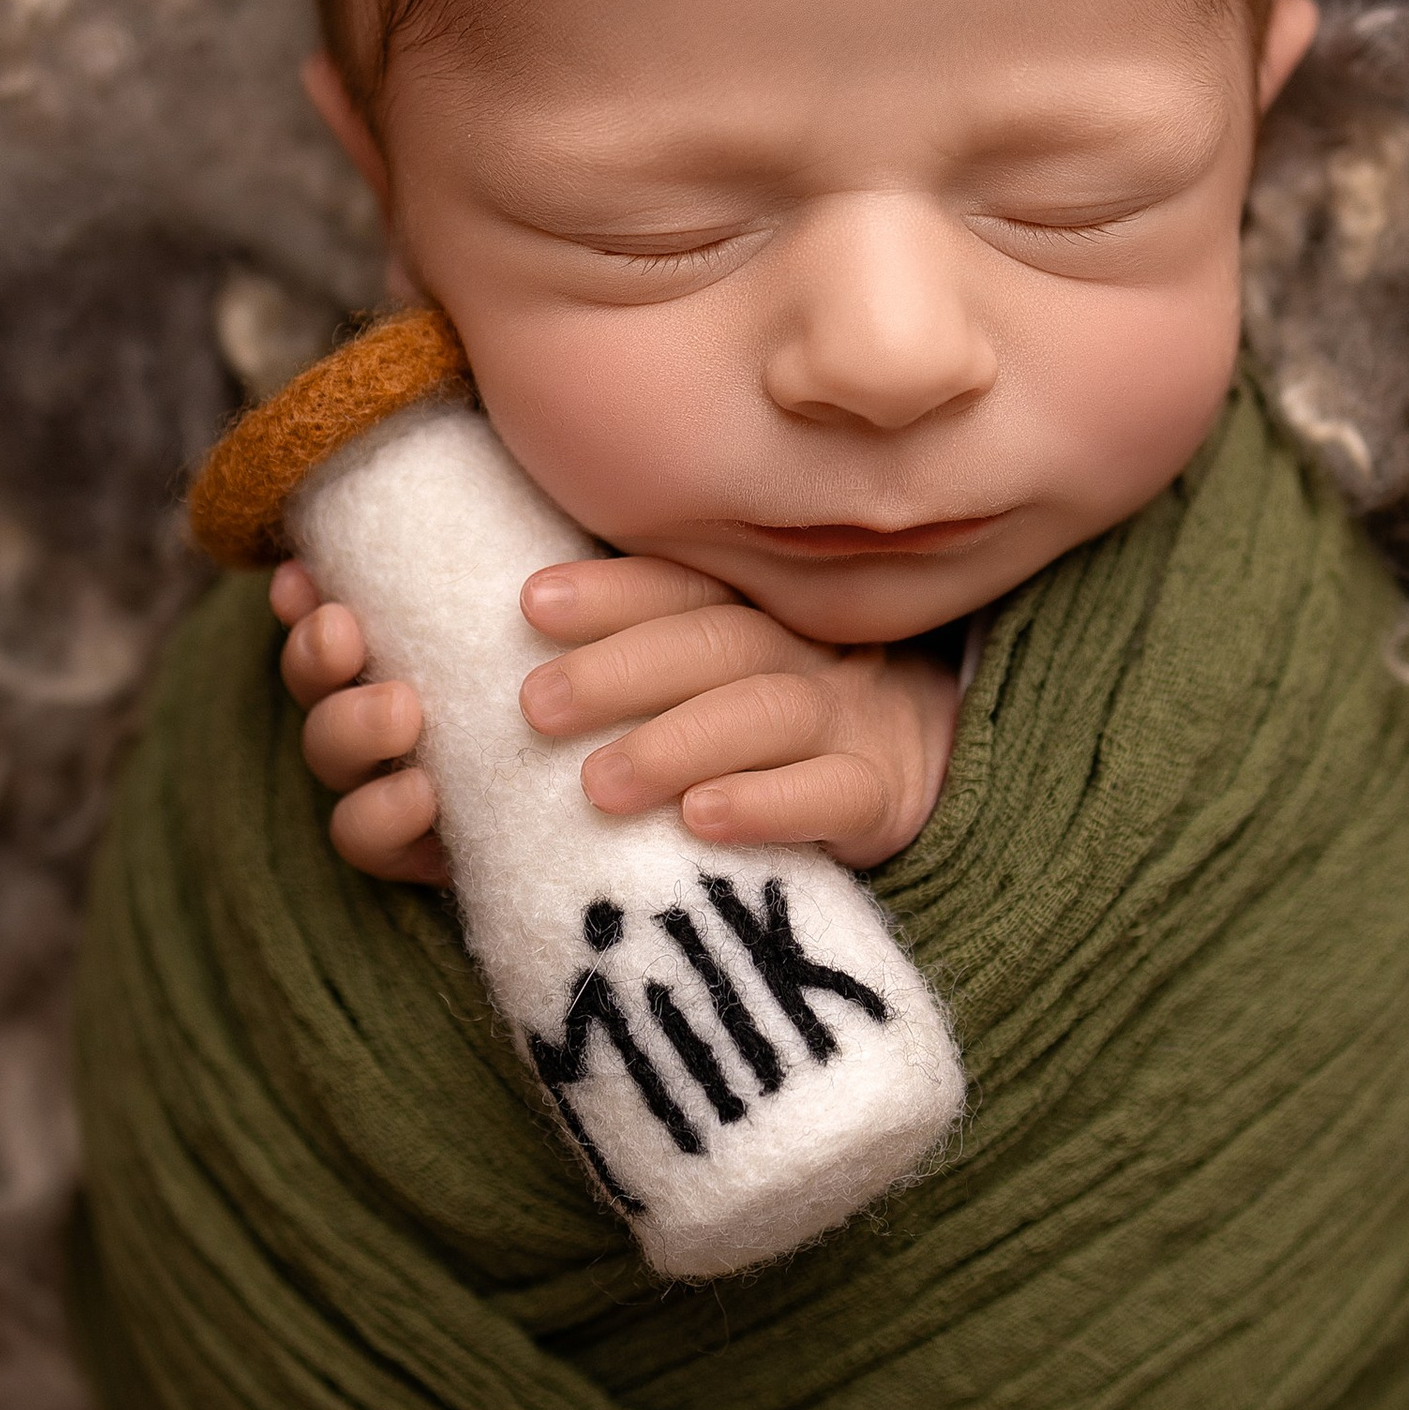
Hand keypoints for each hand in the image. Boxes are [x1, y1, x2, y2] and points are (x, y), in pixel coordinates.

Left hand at [270, 553, 962, 882]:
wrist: (909, 772)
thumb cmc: (769, 730)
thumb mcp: (711, 675)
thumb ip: (633, 654)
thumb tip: (498, 639)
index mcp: (751, 614)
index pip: (679, 587)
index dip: (608, 590)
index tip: (529, 603)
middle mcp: (801, 652)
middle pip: (713, 642)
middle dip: (621, 669)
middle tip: (535, 707)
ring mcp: (847, 719)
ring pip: (767, 712)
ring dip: (678, 742)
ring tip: (598, 784)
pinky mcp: (881, 795)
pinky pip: (832, 794)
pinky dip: (766, 804)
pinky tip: (702, 822)